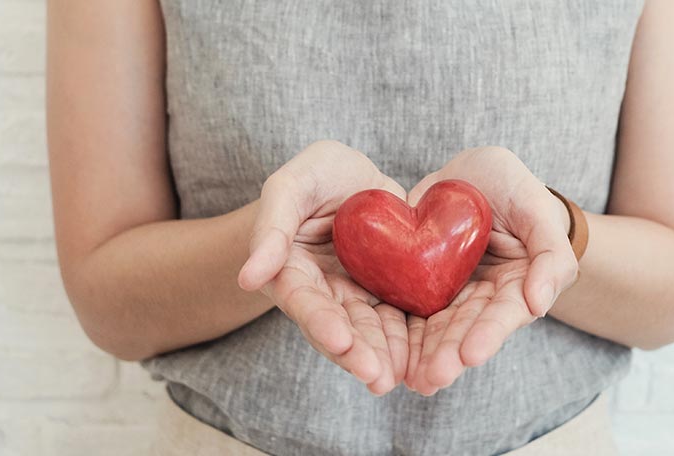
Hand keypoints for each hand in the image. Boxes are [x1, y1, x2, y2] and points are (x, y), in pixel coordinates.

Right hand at [237, 140, 409, 395]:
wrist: (357, 179)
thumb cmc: (317, 176)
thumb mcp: (292, 185)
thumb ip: (271, 225)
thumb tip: (247, 276)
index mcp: (292, 272)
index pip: (303, 301)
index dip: (320, 322)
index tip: (340, 341)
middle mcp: (324, 294)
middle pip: (338, 328)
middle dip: (357, 354)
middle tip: (377, 376)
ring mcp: (357, 298)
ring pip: (371, 332)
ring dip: (384, 357)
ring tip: (399, 378)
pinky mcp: (388, 295)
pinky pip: (400, 320)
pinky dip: (411, 341)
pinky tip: (426, 361)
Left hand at [404, 146, 578, 394]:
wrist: (473, 174)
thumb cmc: (514, 189)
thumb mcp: (537, 207)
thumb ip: (550, 254)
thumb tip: (540, 304)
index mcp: (515, 285)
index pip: (503, 313)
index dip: (489, 334)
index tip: (471, 355)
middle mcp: (482, 298)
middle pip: (465, 329)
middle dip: (449, 355)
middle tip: (432, 379)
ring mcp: (449, 293)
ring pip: (435, 328)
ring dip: (423, 355)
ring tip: (411, 380)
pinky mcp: (419, 284)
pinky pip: (406, 309)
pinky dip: (398, 333)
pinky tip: (387, 356)